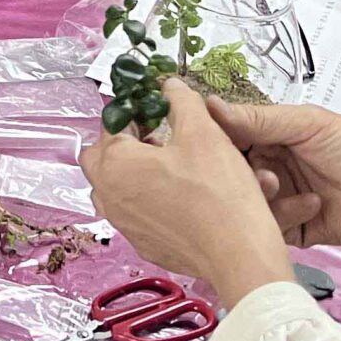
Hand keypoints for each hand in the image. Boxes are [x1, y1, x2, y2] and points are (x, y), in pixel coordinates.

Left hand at [82, 80, 294, 301]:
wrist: (239, 254)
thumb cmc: (219, 194)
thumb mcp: (203, 132)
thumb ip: (181, 102)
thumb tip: (170, 86)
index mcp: (115, 163)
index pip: (112, 123)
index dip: (136, 110)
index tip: (159, 108)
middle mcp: (109, 195)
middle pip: (101, 157)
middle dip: (124, 141)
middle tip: (159, 135)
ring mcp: (123, 224)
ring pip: (113, 186)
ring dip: (132, 171)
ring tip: (169, 164)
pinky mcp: (142, 244)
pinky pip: (133, 212)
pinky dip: (146, 198)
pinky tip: (179, 195)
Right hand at [204, 97, 340, 248]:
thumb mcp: (309, 124)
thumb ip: (260, 119)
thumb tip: (211, 106)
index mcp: (271, 137)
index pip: (228, 137)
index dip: (214, 140)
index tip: (200, 139)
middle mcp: (271, 167)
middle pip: (231, 174)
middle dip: (235, 172)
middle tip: (250, 166)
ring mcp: (280, 200)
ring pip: (245, 203)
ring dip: (259, 195)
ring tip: (278, 186)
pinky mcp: (291, 230)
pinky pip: (268, 229)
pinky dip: (284, 217)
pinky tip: (311, 205)